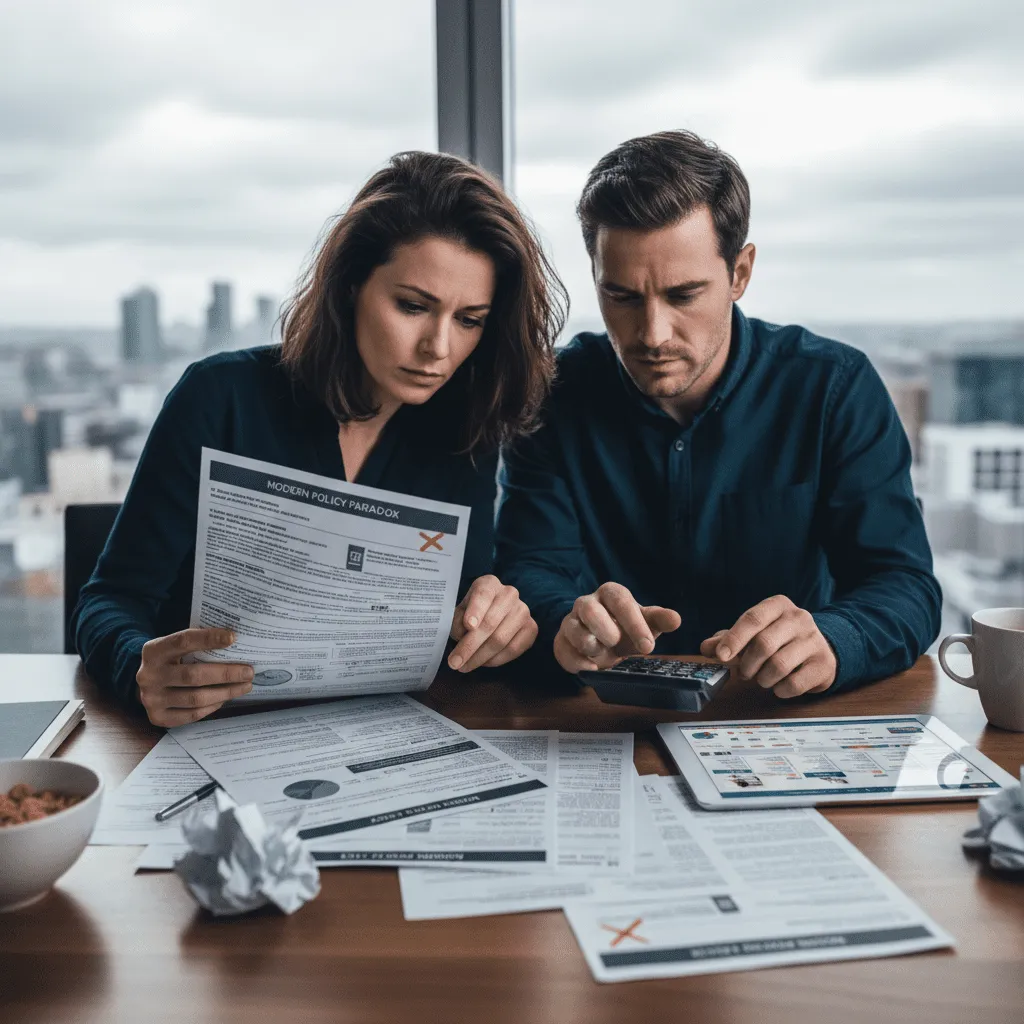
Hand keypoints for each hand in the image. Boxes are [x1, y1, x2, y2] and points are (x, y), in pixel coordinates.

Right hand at [136, 628, 254, 726]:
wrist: (147, 683)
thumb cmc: (171, 660)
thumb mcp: (176, 647)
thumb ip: (198, 643)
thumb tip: (234, 642)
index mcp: (154, 651)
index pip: (183, 641)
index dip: (208, 638)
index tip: (233, 638)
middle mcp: (149, 675)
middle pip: (194, 675)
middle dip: (226, 674)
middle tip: (249, 672)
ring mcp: (151, 699)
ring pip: (196, 698)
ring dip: (225, 692)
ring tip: (244, 686)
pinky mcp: (158, 717)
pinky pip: (192, 714)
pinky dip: (212, 706)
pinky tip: (225, 698)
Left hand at [448, 575, 537, 671]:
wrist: (493, 614)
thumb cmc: (472, 613)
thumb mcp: (460, 612)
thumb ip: (457, 621)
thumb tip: (463, 635)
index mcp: (489, 584)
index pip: (483, 595)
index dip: (475, 611)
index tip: (468, 626)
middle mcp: (509, 594)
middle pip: (490, 623)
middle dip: (470, 646)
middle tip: (455, 662)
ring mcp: (523, 610)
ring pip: (501, 639)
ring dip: (480, 657)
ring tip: (465, 666)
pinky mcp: (531, 628)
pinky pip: (513, 649)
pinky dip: (496, 660)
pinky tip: (483, 663)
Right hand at [554, 582, 680, 673]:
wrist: (603, 642)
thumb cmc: (626, 628)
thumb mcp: (646, 623)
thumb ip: (660, 620)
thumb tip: (676, 619)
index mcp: (610, 594)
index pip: (620, 601)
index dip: (634, 623)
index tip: (648, 646)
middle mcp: (587, 603)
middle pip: (590, 610)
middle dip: (606, 630)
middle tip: (619, 645)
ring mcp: (571, 621)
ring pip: (572, 628)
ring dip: (589, 644)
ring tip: (604, 655)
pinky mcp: (562, 640)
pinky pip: (563, 649)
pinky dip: (578, 661)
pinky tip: (592, 667)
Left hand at [700, 595, 836, 697]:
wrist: (819, 650)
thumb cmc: (779, 640)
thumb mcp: (753, 633)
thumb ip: (727, 639)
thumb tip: (706, 648)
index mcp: (778, 605)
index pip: (752, 619)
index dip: (733, 639)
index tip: (720, 656)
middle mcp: (799, 618)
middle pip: (764, 644)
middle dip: (747, 664)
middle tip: (743, 674)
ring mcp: (814, 640)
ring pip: (779, 665)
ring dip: (763, 679)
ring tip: (762, 679)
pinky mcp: (824, 663)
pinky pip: (794, 683)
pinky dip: (780, 690)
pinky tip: (778, 686)